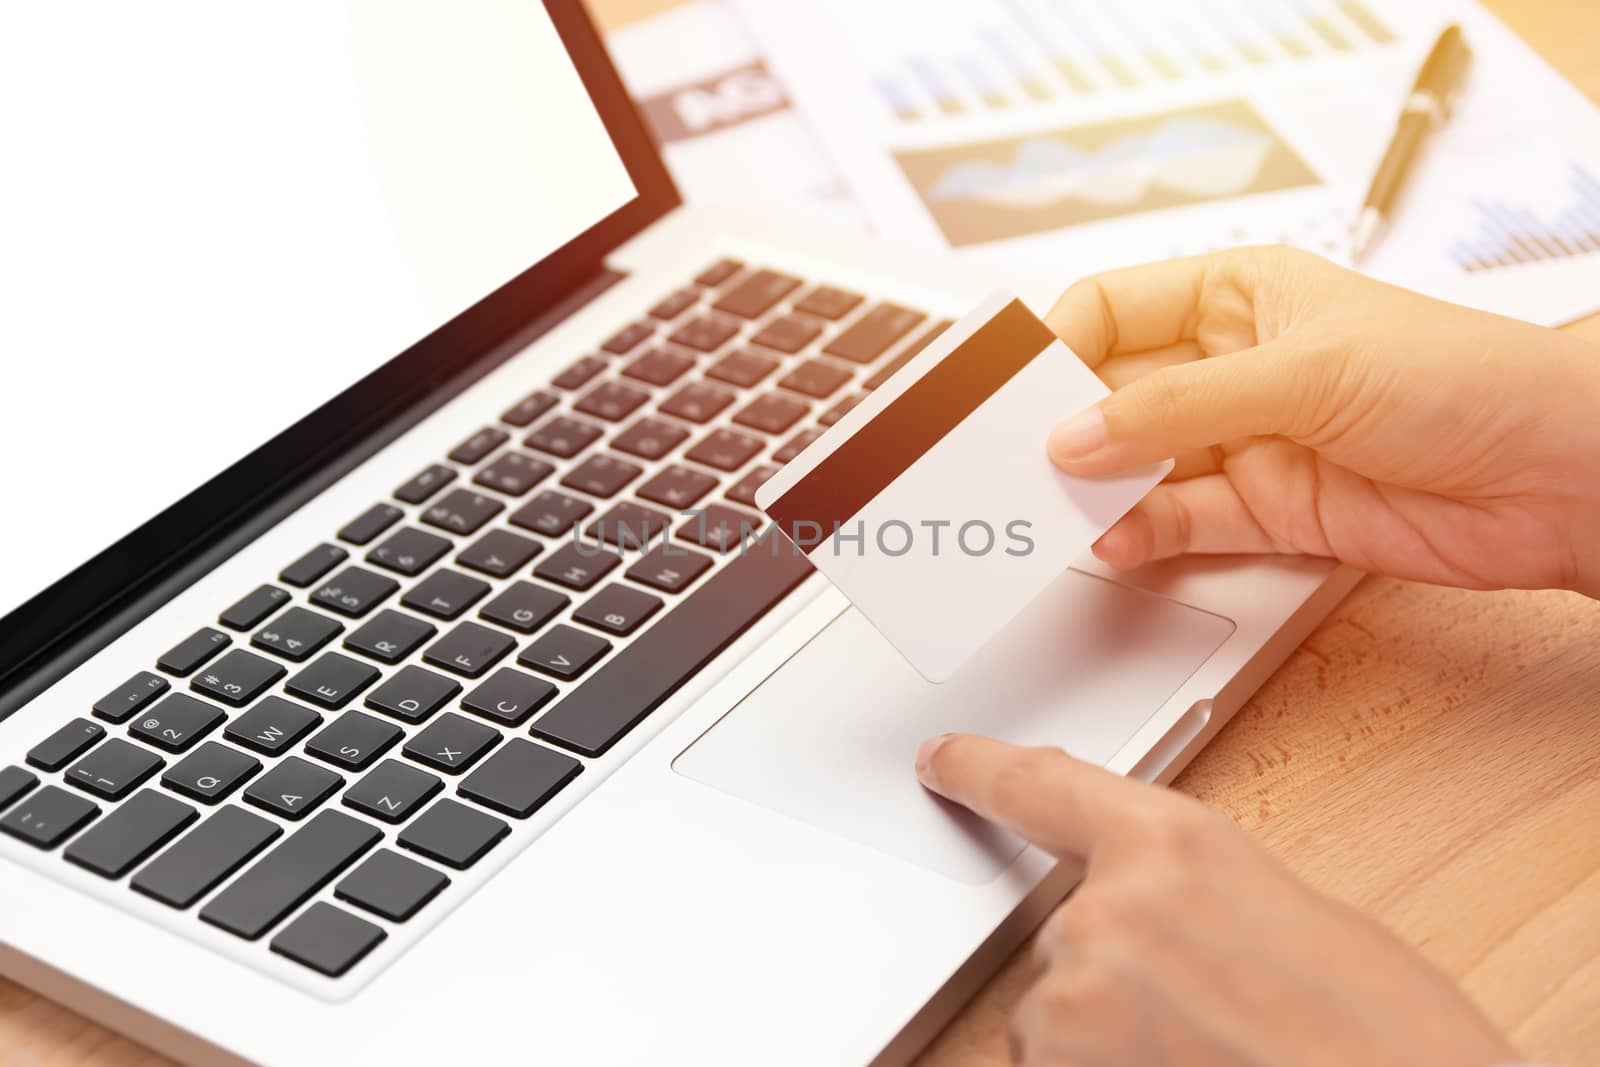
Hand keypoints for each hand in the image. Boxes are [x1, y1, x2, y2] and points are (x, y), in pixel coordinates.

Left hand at [915, 735, 1517, 1066]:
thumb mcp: (1291, 922)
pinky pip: (1048, 1066)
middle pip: (1067, 938)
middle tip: (1216, 1020)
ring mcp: (1073, 994)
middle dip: (1124, 982)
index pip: (1047, 787)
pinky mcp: (1053, 1061)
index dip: (984, 771)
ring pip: (1057, 1020)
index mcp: (1179, 845)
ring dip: (1111, 1045)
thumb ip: (1196, 901)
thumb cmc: (1386, 1037)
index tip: (941, 759)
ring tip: (1214, 1056)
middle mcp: (1108, 907)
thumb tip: (1155, 927)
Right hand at [1043, 247, 1599, 596]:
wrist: (1558, 477)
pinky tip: (1114, 542)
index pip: (1112, 310)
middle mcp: (1233, 367)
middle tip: (1014, 461)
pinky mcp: (1268, 511)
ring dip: (1095, 488)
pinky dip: (1141, 536)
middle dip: (1063, 426)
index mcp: (1237, 295)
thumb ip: (1178, 406)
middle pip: (1114, 394)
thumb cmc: (1464, 379)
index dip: (1057, 347)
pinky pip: (1180, 523)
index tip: (1015, 389)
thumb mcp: (1304, 371)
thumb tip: (1078, 433)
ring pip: (1139, 465)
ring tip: (1051, 510)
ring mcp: (1247, 442)